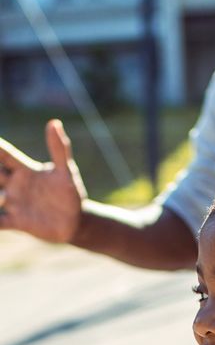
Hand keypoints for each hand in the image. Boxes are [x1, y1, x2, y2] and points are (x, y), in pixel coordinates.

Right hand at [0, 119, 85, 242]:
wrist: (77, 221)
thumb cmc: (71, 193)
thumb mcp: (66, 171)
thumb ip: (59, 149)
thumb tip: (54, 122)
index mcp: (25, 170)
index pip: (4, 156)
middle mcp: (16, 185)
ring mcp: (15, 203)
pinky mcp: (18, 221)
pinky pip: (0, 222)